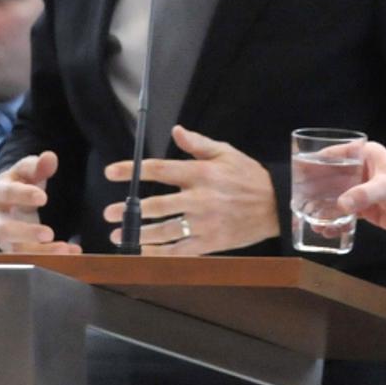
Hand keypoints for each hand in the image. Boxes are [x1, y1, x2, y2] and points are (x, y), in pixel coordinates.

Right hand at [0, 151, 78, 253]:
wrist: (8, 202)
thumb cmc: (19, 183)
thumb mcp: (27, 172)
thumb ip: (38, 166)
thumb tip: (50, 157)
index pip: (7, 194)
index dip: (23, 195)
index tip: (43, 197)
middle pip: (6, 229)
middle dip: (27, 233)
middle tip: (49, 234)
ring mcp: (3, 238)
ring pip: (18, 250)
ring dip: (41, 252)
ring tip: (65, 249)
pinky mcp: (14, 251)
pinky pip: (31, 258)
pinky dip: (51, 256)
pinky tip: (72, 251)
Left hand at [104, 126, 277, 254]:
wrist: (277, 205)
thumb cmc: (249, 177)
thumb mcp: (227, 153)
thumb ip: (198, 144)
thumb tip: (176, 131)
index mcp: (201, 174)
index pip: (160, 170)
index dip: (132, 170)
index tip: (111, 173)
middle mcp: (200, 198)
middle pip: (157, 205)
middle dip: (130, 210)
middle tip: (109, 213)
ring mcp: (204, 223)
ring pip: (165, 231)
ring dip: (139, 234)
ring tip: (119, 235)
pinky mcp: (210, 242)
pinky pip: (180, 251)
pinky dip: (160, 253)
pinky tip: (143, 252)